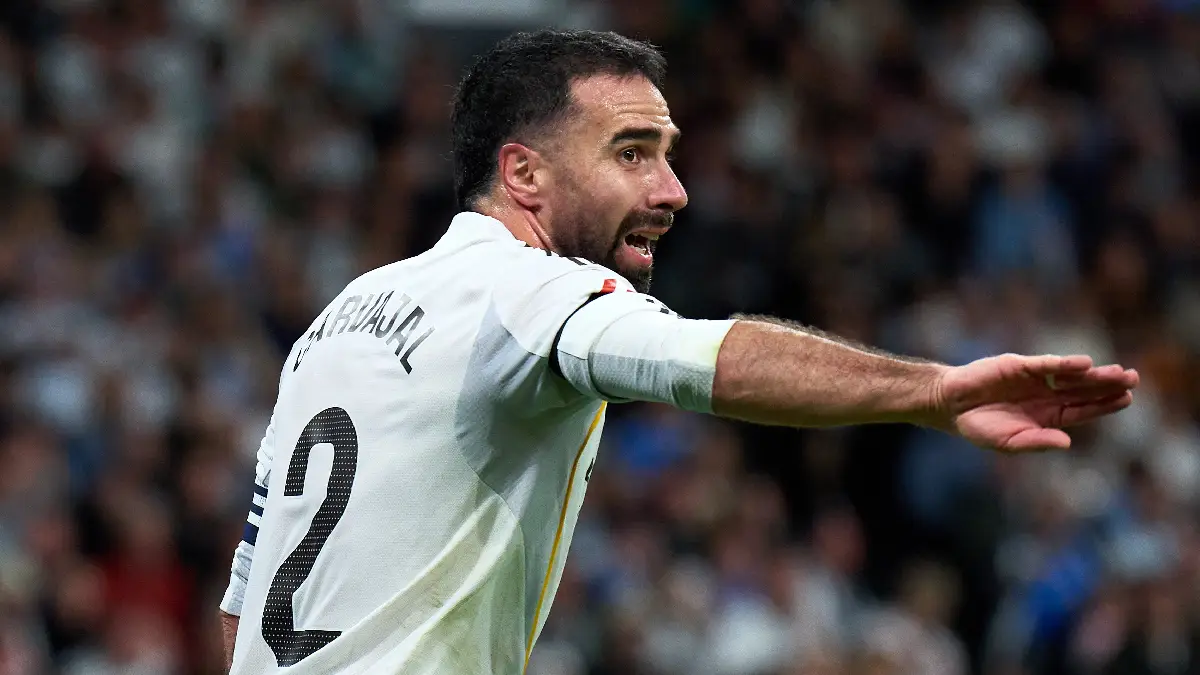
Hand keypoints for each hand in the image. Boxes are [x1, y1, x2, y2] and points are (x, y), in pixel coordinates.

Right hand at [933, 354, 1138, 452]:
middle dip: (1108, 385)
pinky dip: (1063, 363)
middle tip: (1133, 378)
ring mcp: (1033, 379)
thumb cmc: (979, 427)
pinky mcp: (1018, 366)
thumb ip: (1037, 441)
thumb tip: (1066, 442)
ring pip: (1070, 375)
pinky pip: (1045, 365)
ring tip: (1119, 371)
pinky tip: (1083, 364)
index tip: (1127, 399)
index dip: (1104, 405)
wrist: (950, 405)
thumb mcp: (1009, 442)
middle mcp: (1045, 395)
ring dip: (1094, 373)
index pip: (1082, 409)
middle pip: (1083, 390)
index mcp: (1047, 416)